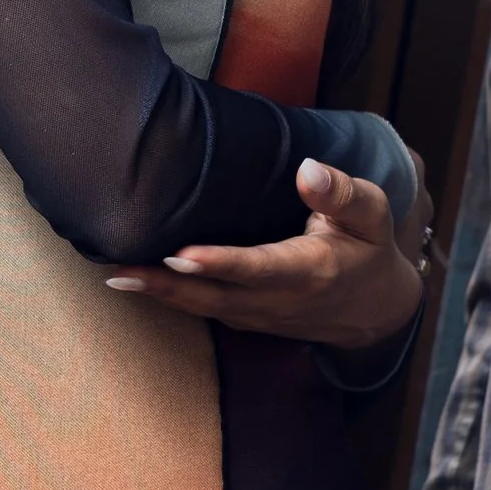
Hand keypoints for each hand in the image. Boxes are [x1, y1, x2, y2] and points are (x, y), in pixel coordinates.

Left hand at [106, 157, 424, 351]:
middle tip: (118, 268)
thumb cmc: (369, 249)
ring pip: (203, 308)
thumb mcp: (372, 214)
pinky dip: (170, 299)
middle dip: (166, 284)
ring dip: (158, 294)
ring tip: (114, 275)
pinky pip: (204, 311)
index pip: (259, 267)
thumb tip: (308, 169)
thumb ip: (341, 193)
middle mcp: (280, 300)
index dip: (220, 263)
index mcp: (311, 270)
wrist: (376, 311)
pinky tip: (136, 281)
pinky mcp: (247, 320)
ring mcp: (261, 316)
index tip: (181, 253)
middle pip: (215, 295)